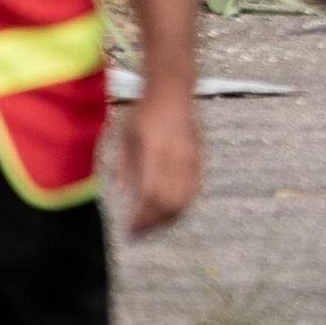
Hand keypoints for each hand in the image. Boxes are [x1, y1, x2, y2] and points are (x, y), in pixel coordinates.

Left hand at [118, 80, 200, 235]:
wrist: (173, 91)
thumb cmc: (144, 112)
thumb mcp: (126, 137)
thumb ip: (128, 166)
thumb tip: (127, 195)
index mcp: (156, 153)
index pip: (151, 195)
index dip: (142, 217)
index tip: (130, 230)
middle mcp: (177, 158)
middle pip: (171, 202)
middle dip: (155, 222)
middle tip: (140, 233)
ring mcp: (191, 159)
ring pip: (186, 198)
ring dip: (170, 216)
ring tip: (154, 225)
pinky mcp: (199, 158)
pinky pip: (194, 188)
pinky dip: (182, 204)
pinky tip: (169, 209)